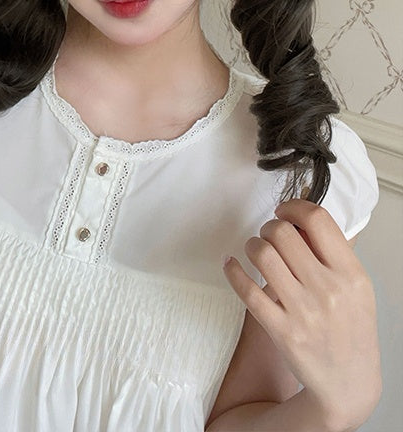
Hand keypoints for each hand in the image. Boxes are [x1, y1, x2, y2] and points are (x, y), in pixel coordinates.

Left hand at [223, 199, 380, 431]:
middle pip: (283, 233)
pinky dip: (233, 270)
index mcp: (351, 273)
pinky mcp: (281, 329)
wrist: (349, 381)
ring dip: (253, 245)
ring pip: (262, 255)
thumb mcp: (356, 285)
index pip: (318, 220)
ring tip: (256, 250)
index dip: (294, 207)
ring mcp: (303, 311)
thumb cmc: (351, 327)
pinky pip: (247, 290)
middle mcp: (328, 289)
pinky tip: (231, 263)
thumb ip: (331, 251)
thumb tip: (298, 216)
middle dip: (269, 227)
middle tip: (269, 234)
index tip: (284, 210)